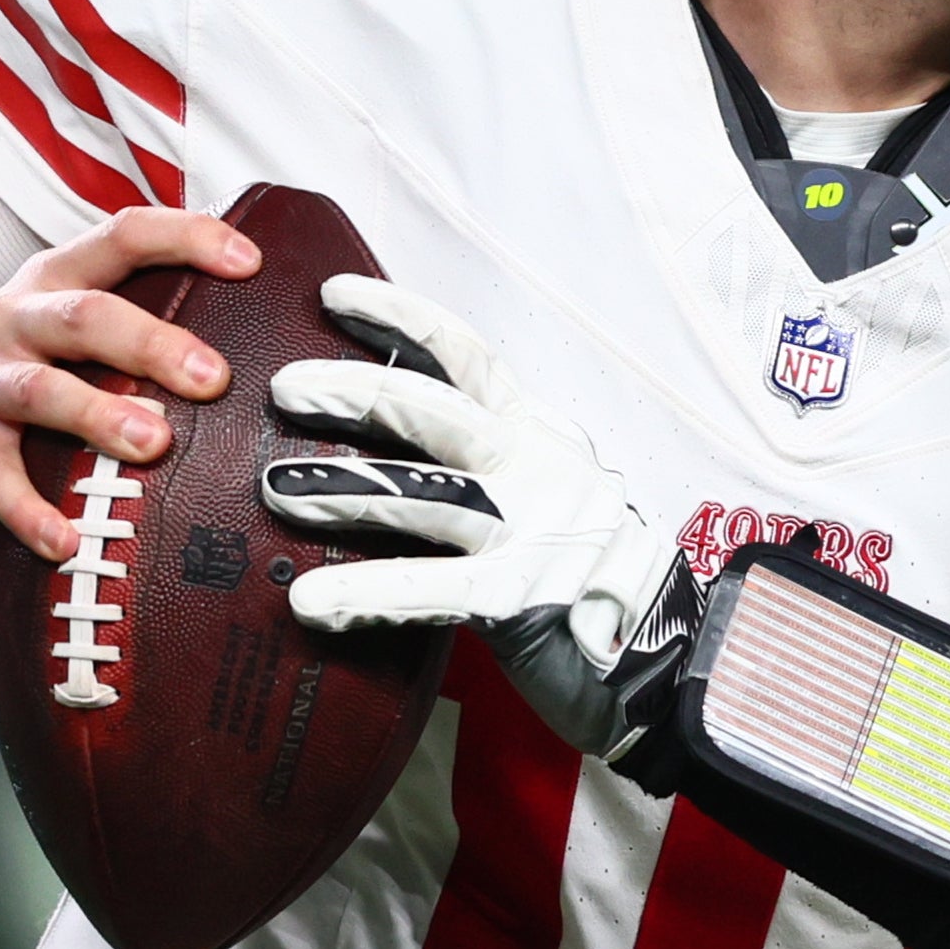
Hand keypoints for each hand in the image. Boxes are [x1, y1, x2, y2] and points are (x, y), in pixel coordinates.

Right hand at [0, 208, 253, 561]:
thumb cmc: (12, 383)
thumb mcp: (68, 340)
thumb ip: (137, 331)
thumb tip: (254, 350)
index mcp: (53, 283)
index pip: (122, 236)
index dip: (186, 239)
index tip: (251, 261)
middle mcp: (12, 319)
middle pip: (86, 316)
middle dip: (154, 343)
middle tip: (214, 380)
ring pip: (42, 389)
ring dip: (101, 415)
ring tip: (154, 444)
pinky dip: (31, 512)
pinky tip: (66, 539)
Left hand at [261, 275, 686, 758]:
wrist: (673, 656)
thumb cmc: (598, 582)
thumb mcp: (550, 496)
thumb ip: (486, 469)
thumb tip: (390, 450)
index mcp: (539, 436)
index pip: (466, 356)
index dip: (401, 317)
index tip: (337, 293)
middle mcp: (536, 468)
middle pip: (433, 410)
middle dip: (353, 392)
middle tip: (285, 387)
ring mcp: (530, 528)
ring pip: (421, 492)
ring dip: (342, 486)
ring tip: (276, 489)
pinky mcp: (521, 596)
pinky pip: (433, 587)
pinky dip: (367, 591)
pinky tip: (314, 600)